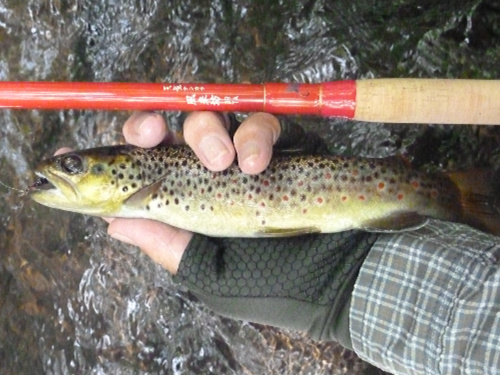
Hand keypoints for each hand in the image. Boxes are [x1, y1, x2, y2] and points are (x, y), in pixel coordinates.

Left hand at [106, 111, 280, 273]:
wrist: (335, 279)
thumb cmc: (271, 284)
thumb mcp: (210, 273)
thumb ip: (167, 246)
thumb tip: (115, 224)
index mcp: (189, 203)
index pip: (148, 165)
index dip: (130, 147)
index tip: (124, 141)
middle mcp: (213, 175)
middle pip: (174, 131)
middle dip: (160, 128)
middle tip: (166, 142)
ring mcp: (248, 157)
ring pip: (216, 117)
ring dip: (211, 132)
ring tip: (225, 163)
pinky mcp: (285, 146)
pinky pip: (264, 122)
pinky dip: (257, 135)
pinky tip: (258, 162)